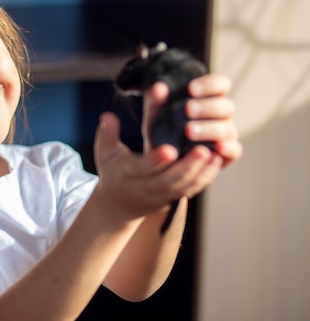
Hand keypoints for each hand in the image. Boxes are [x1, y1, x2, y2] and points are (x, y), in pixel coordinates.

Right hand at [92, 112, 220, 223]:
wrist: (117, 205)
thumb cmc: (113, 172)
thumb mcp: (105, 153)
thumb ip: (107, 133)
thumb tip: (107, 115)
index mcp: (127, 174)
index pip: (143, 168)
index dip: (156, 160)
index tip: (170, 148)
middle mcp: (145, 187)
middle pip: (168, 180)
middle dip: (187, 166)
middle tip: (203, 149)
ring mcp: (161, 195)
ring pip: (183, 187)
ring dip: (200, 172)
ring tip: (214, 155)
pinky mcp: (173, 198)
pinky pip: (191, 189)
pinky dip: (205, 178)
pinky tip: (216, 162)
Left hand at [142, 73, 242, 166]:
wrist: (163, 158)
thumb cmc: (164, 130)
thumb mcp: (156, 116)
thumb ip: (157, 101)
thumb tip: (158, 87)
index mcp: (210, 98)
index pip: (221, 84)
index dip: (210, 84)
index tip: (191, 88)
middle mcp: (221, 115)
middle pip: (226, 106)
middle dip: (207, 107)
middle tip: (188, 109)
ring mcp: (226, 134)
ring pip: (228, 128)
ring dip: (210, 128)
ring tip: (189, 130)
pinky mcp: (228, 154)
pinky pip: (235, 150)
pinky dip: (228, 148)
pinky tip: (217, 147)